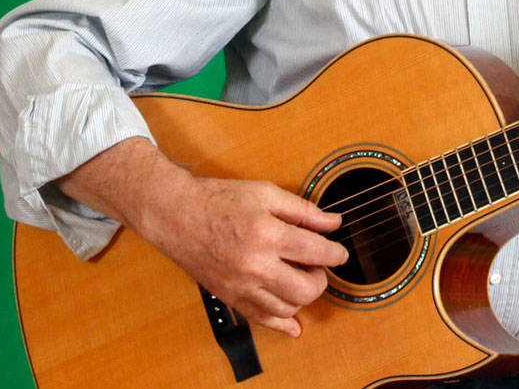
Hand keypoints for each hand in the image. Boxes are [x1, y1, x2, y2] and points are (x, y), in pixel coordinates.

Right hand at [59, 138, 348, 336]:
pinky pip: (261, 319)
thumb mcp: (266, 193)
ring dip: (303, 296)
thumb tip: (334, 222)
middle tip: (320, 265)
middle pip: (306, 288)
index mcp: (268, 234)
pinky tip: (293, 324)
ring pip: (287, 307)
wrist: (177, 215)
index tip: (341, 252)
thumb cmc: (220, 199)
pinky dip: (281, 323)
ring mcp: (241, 285)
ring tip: (302, 278)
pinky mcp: (230, 297)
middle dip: (322, 278)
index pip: (316, 253)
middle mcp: (256, 265)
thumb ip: (303, 210)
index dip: (336, 254)